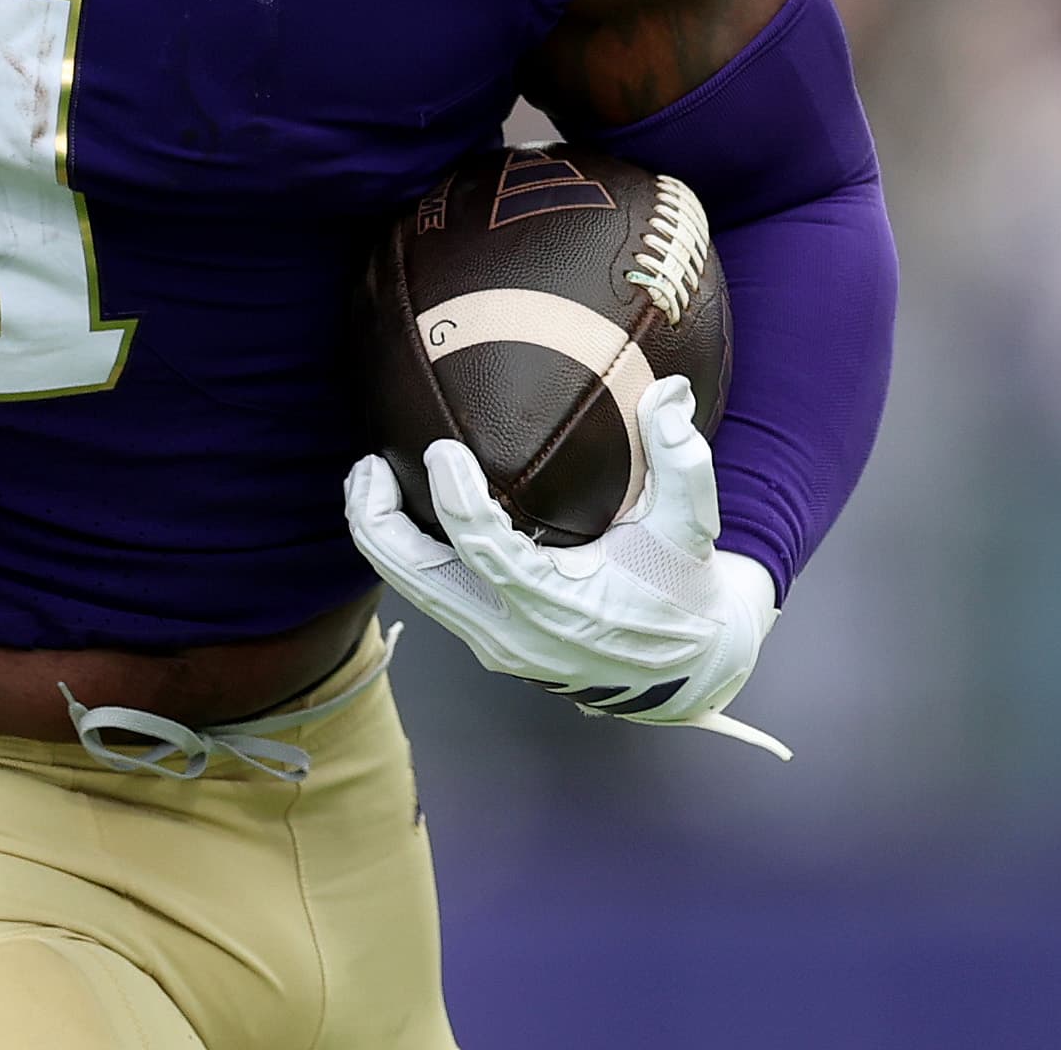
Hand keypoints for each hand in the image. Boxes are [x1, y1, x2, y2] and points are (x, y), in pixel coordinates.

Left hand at [345, 375, 788, 755]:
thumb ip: (683, 463)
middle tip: (370, 462)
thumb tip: (670, 391)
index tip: (440, 448)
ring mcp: (494, 644)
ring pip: (412, 590)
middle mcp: (515, 634)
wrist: (684, 669)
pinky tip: (396, 507)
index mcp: (561, 607)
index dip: (456, 500)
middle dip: (380, 521)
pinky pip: (427, 595)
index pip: (487, 553)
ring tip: (368, 476)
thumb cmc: (681, 588)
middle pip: (420, 579)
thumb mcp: (692, 530)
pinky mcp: (485, 643)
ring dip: (380, 534)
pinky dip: (401, 553)